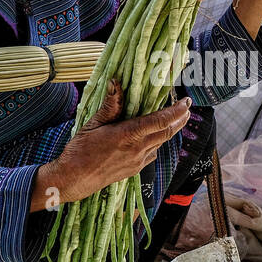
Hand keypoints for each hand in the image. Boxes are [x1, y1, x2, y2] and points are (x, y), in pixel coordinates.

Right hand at [32, 80, 190, 209]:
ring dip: (169, 130)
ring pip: (161, 143)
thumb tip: (116, 82)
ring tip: (174, 119)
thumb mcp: (93, 124)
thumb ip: (109, 105)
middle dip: (180, 119)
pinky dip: (157, 142)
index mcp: (128, 135)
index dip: (177, 110)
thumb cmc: (80, 150)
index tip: (186, 101)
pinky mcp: (135, 169)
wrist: (74, 179)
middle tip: (187, 108)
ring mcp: (137, 161)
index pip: (160, 121)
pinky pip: (152, 153)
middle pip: (167, 133)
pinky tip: (153, 137)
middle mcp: (137, 149)